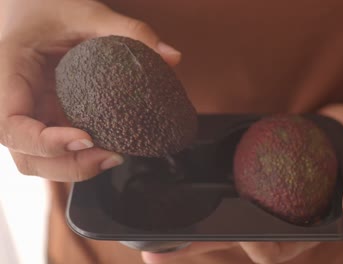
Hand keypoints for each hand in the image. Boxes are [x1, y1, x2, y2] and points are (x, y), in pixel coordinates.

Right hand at [0, 0, 180, 181]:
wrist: (34, 8)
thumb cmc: (49, 8)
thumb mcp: (87, 13)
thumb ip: (129, 31)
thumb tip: (171, 57)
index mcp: (10, 73)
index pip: (11, 125)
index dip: (44, 142)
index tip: (85, 137)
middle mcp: (15, 101)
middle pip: (26, 155)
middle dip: (67, 165)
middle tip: (111, 155)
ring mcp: (31, 114)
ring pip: (38, 161)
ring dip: (74, 168)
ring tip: (113, 156)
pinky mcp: (47, 119)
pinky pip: (54, 152)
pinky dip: (75, 162)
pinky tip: (102, 156)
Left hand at [141, 104, 342, 263]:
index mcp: (307, 228)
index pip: (273, 248)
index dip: (250, 247)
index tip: (227, 238)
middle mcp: (280, 220)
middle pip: (234, 240)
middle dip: (198, 248)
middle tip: (155, 252)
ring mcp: (264, 201)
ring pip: (222, 221)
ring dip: (188, 228)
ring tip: (150, 232)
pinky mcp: (254, 179)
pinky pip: (225, 193)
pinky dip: (201, 198)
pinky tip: (174, 193)